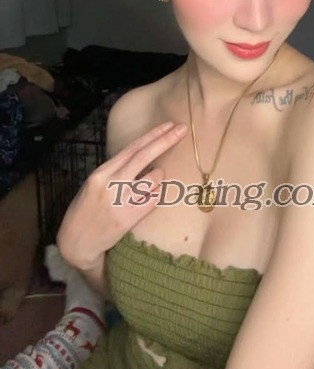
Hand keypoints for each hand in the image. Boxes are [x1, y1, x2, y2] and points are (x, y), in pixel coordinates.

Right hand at [56, 121, 186, 270]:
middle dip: (165, 140)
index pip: (132, 148)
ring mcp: (121, 201)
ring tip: (148, 185)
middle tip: (182, 129)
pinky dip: (155, 195)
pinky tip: (148, 199)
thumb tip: (141, 155)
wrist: (76, 243)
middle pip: (144, 156)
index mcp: (101, 172)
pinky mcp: (128, 218)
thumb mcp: (94, 184)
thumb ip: (115, 170)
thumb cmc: (86, 211)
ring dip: (158, 177)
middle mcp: (111, 183)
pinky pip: (154, 200)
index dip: (152, 135)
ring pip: (154, 178)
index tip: (168, 125)